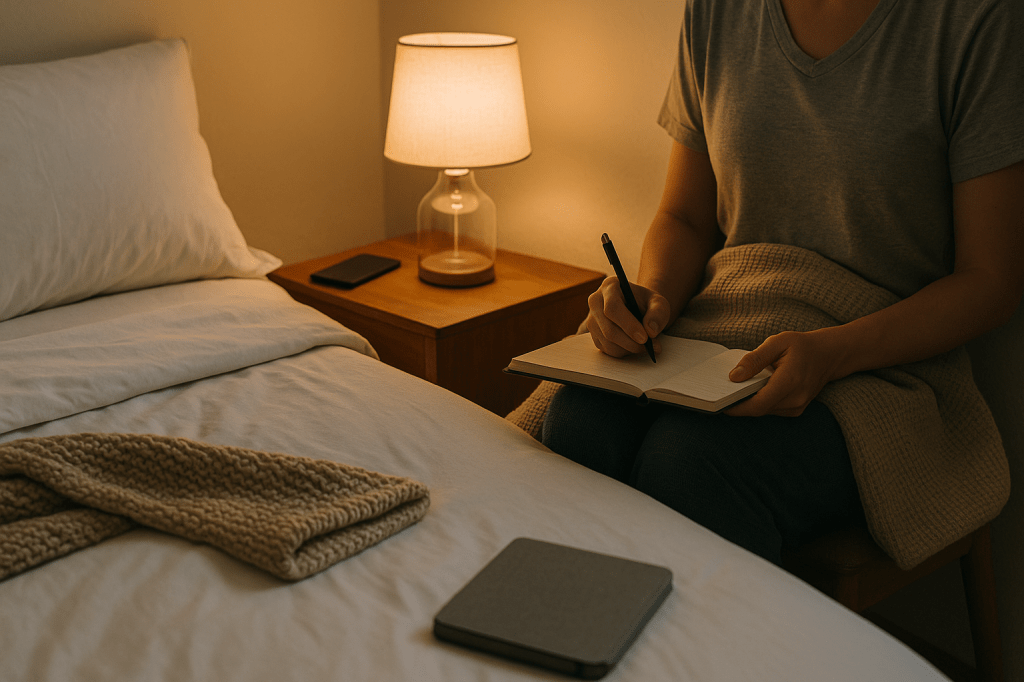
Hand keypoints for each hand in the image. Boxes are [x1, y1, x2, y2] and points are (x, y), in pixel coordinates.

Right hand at [585, 277, 671, 357]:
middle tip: (649, 347)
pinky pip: (607, 349)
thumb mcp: (659, 303)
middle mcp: (595, 302)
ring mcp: (592, 319)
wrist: (638, 309)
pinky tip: (635, 345)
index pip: (612, 307)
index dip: (628, 325)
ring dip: (629, 349)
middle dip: (630, 342)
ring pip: (607, 342)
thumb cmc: (646, 303)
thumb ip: (658, 313)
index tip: (645, 338)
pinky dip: (624, 352)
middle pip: (608, 328)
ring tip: (646, 346)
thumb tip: (650, 331)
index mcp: (610, 286)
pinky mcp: (593, 335)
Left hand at [724, 330, 847, 417]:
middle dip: (740, 402)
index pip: (758, 404)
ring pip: (764, 410)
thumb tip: (734, 377)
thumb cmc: (802, 346)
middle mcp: (795, 399)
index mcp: (790, 381)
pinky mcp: (796, 410)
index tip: (720, 402)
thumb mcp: (777, 342)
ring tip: (739, 387)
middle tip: (723, 391)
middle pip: (758, 409)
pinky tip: (755, 388)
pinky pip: (771, 409)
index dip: (736, 407)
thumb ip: (754, 359)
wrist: (829, 355)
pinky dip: (761, 401)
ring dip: (750, 402)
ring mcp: (797, 407)